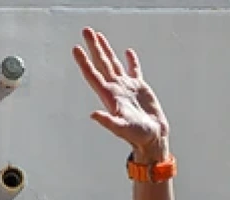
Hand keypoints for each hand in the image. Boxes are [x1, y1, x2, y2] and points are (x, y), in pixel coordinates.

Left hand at [72, 27, 169, 161]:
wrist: (153, 138)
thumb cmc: (137, 136)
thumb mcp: (121, 129)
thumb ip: (108, 122)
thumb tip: (93, 115)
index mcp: (109, 97)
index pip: (93, 75)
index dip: (84, 62)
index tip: (76, 48)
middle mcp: (115, 89)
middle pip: (101, 64)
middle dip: (93, 47)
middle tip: (86, 31)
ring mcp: (126, 87)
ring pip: (114, 63)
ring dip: (106, 49)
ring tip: (98, 36)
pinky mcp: (139, 88)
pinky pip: (134, 70)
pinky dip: (131, 61)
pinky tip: (128, 53)